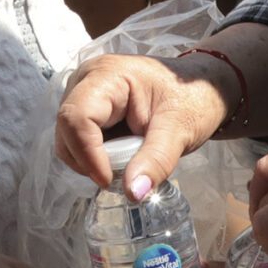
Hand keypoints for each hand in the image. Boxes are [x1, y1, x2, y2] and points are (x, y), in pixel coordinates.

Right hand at [56, 53, 232, 198]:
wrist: (200, 88)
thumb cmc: (193, 98)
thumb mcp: (181, 129)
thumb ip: (157, 160)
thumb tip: (133, 193)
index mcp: (107, 75)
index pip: (78, 117)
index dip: (88, 153)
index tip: (110, 180)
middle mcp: (86, 81)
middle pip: (67, 130)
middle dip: (89, 160)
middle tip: (123, 173)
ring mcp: (84, 95)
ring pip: (68, 139)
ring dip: (92, 161)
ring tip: (127, 161)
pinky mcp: (87, 110)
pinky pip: (77, 142)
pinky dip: (95, 157)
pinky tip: (121, 156)